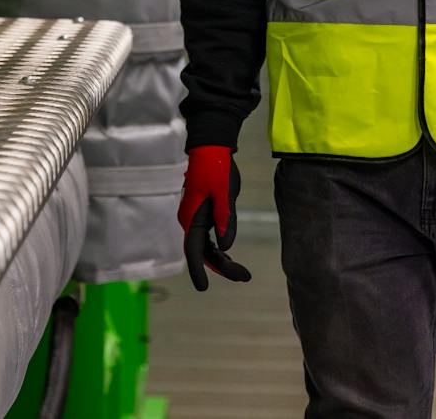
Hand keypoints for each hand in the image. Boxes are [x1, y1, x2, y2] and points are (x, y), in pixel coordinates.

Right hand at [178, 146, 250, 291]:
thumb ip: (225, 219)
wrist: (211, 146)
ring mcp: (195, 217)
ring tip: (242, 272)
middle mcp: (190, 220)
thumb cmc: (217, 168)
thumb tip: (226, 246)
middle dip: (221, 267)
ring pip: (206, 246)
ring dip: (221, 259)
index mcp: (192, 218)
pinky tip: (228, 254)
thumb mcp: (224, 193)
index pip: (194, 251)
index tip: (204, 289)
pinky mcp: (202, 212)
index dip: (198, 271)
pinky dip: (218, 248)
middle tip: (245, 277)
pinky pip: (208, 237)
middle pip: (202, 252)